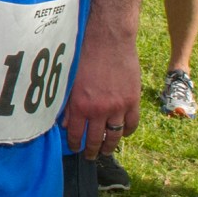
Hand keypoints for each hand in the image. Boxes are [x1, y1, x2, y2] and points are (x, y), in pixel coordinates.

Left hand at [62, 36, 138, 157]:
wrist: (109, 40)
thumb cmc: (85, 55)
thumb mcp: (70, 80)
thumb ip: (67, 104)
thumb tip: (65, 124)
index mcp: (81, 106)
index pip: (76, 135)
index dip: (75, 145)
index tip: (75, 149)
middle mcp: (99, 110)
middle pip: (95, 140)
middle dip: (91, 151)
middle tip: (90, 156)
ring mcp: (118, 107)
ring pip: (114, 136)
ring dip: (110, 147)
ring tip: (106, 151)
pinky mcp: (133, 101)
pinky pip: (132, 124)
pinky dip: (127, 132)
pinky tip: (123, 133)